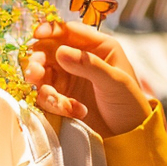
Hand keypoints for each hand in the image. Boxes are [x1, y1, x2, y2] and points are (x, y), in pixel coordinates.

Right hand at [24, 19, 151, 138]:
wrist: (128, 135)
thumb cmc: (130, 104)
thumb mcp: (114, 82)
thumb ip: (88, 66)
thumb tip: (60, 51)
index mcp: (98, 47)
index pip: (69, 31)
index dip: (51, 30)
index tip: (37, 35)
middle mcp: (79, 59)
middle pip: (47, 51)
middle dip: (38, 62)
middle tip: (36, 74)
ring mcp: (68, 78)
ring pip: (42, 74)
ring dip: (44, 88)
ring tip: (59, 102)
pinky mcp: (61, 97)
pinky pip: (45, 95)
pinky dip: (54, 104)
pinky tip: (76, 112)